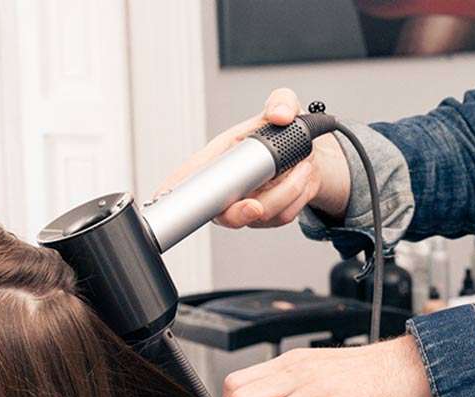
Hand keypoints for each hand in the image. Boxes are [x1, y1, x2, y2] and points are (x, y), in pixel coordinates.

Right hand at [156, 88, 351, 227]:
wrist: (310, 153)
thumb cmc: (284, 130)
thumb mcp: (284, 104)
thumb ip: (282, 101)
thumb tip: (280, 114)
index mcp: (221, 155)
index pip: (191, 173)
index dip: (175, 187)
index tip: (164, 196)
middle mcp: (229, 184)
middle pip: (221, 212)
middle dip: (238, 213)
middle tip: (255, 205)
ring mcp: (246, 203)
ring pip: (259, 215)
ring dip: (286, 194)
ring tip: (301, 168)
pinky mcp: (267, 216)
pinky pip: (280, 217)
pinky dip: (297, 199)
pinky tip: (302, 179)